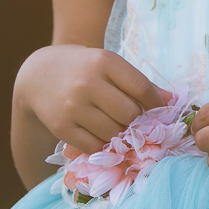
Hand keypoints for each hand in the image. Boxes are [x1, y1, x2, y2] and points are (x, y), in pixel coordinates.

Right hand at [14, 44, 167, 154]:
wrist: (38, 74)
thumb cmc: (83, 68)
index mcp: (103, 62)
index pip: (141, 88)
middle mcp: (87, 83)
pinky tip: (100, 134)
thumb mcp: (108, 65)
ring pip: (113, 133)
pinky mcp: (61, 126)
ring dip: (121, 134)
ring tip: (116, 125)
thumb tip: (171, 100)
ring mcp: (72, 106)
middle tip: (134, 120)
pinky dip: (102, 145)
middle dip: (137, 121)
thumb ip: (137, 82)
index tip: (160, 110)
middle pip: (129, 114)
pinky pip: (94, 146)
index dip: (156, 103)